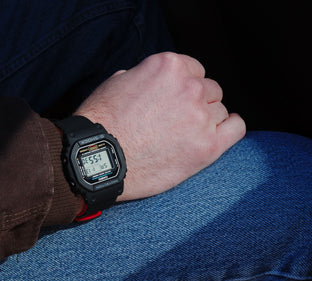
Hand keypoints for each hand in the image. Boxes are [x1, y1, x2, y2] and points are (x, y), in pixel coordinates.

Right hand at [75, 52, 245, 201]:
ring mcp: (200, 118)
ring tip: (185, 136)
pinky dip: (231, 128)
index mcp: (169, 67)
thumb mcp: (118, 83)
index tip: (176, 102)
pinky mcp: (207, 148)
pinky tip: (220, 132)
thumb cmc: (102, 124)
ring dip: (206, 120)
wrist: (98, 160)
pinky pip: (236, 128)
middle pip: (209, 91)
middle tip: (176, 122)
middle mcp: (190, 87)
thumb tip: (159, 85)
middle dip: (195, 104)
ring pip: (219, 111)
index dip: (184, 88)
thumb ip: (147, 77)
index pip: (195, 71)